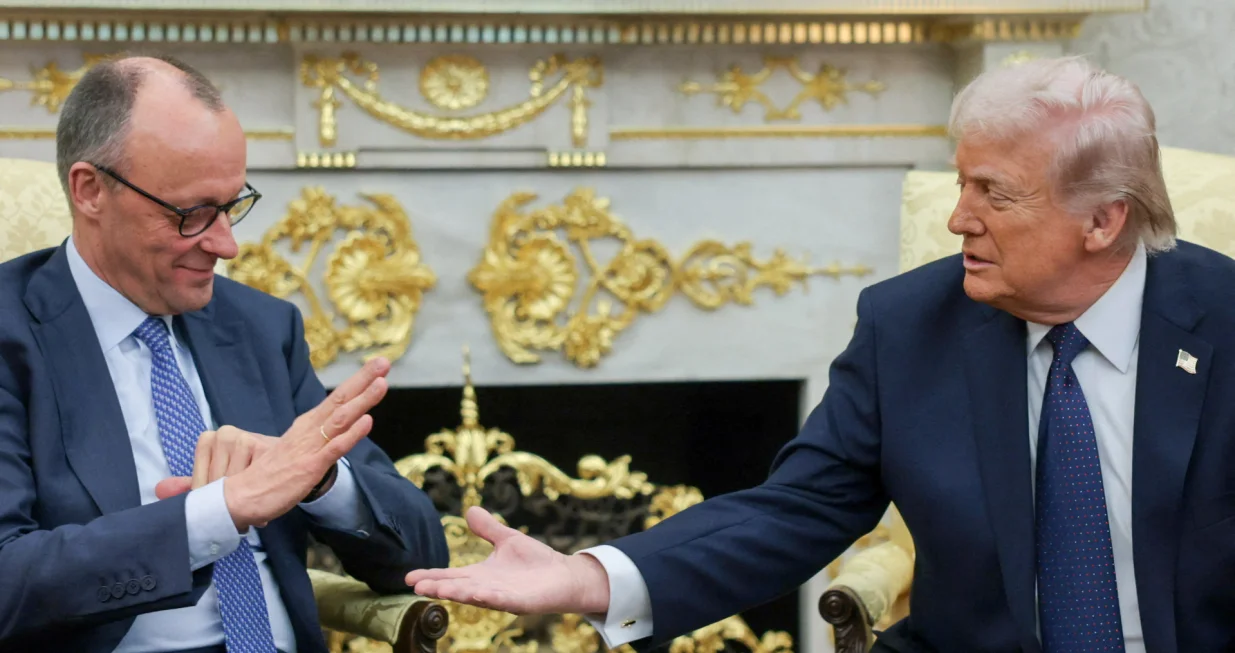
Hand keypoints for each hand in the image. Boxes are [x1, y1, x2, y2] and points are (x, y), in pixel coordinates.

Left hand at [154, 426, 278, 499]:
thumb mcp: (220, 479)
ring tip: (255, 498)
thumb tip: (159, 490)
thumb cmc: (254, 473)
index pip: (198, 482)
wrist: (292, 464)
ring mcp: (245, 440)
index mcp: (210, 439)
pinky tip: (263, 494)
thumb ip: (193, 484)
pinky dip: (257, 497)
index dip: (212, 498)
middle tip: (244, 501)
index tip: (226, 499)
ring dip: (244, 501)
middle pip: (215, 484)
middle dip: (229, 500)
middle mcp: (225, 435)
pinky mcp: (264, 448)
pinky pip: (252, 483)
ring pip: (232, 485)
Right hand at [219, 356, 390, 530]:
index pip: (336, 399)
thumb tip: (333, 431)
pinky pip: (334, 449)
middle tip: (383, 362)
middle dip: (363, 381)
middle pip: (340, 401)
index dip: (357, 382)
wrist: (240, 496)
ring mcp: (310, 448)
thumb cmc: (269, 474)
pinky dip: (351, 434)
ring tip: (381, 383)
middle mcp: (309, 431)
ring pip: (340, 419)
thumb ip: (315, 439)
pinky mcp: (310, 467)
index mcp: (306, 426)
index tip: (377, 366)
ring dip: (361, 400)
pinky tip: (367, 421)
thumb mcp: (295, 450)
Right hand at [404, 506, 610, 614]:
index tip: (409, 577)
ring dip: (456, 593)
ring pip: (475, 596)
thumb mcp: (507, 540)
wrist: (564, 576)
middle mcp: (486, 588)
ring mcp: (502, 597)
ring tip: (437, 590)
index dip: (431, 576)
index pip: (451, 575)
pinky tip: (477, 593)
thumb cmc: (535, 562)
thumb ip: (488, 528)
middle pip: (457, 587)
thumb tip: (470, 509)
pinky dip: (489, 597)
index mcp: (480, 575)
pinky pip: (502, 601)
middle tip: (415, 586)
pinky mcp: (520, 602)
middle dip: (437, 586)